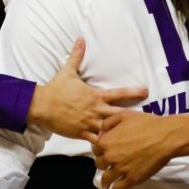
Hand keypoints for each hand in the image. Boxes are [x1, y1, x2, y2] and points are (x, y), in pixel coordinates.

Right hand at [29, 39, 147, 141]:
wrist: (42, 105)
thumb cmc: (56, 88)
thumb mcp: (68, 71)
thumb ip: (77, 56)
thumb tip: (81, 39)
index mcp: (95, 96)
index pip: (118, 93)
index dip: (133, 92)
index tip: (146, 91)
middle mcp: (95, 110)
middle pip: (120, 114)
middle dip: (134, 116)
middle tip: (147, 119)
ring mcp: (89, 123)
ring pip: (110, 131)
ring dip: (121, 133)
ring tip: (134, 138)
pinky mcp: (81, 134)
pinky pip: (96, 142)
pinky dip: (105, 145)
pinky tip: (114, 149)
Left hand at [92, 110, 176, 188]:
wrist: (165, 137)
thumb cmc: (146, 123)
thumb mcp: (124, 115)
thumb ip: (108, 122)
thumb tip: (101, 132)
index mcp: (106, 142)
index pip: (96, 149)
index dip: (100, 150)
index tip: (104, 152)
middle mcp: (110, 157)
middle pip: (99, 164)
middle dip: (103, 164)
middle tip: (108, 164)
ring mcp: (120, 170)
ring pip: (106, 178)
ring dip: (105, 180)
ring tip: (105, 183)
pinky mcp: (132, 179)